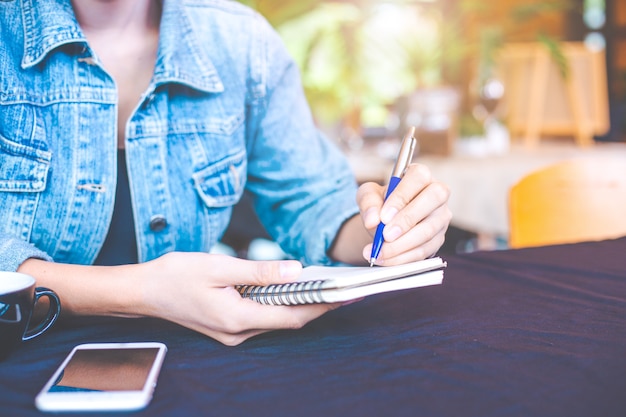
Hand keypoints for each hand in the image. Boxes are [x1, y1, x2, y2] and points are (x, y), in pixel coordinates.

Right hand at [138, 252, 339, 344]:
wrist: (143, 291)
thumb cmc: (176, 276)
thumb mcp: (219, 267)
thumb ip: (259, 271)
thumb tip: (296, 270)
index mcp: (237, 319)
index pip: (292, 316)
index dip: (322, 306)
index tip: (345, 294)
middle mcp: (238, 333)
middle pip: (287, 320)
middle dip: (316, 305)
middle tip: (341, 288)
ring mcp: (232, 333)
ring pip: (275, 319)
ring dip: (298, 303)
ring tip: (322, 284)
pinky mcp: (228, 326)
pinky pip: (262, 316)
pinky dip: (279, 303)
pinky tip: (289, 287)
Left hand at [357, 163, 450, 264]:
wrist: (384, 224)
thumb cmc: (380, 203)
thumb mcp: (367, 195)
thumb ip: (368, 202)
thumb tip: (372, 220)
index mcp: (420, 175)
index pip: (418, 177)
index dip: (402, 196)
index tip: (384, 216)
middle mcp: (436, 193)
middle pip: (433, 199)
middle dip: (407, 220)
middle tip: (385, 235)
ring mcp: (441, 217)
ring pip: (429, 230)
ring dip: (402, 244)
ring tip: (380, 252)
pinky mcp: (438, 238)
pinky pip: (425, 250)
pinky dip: (403, 257)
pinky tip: (386, 259)